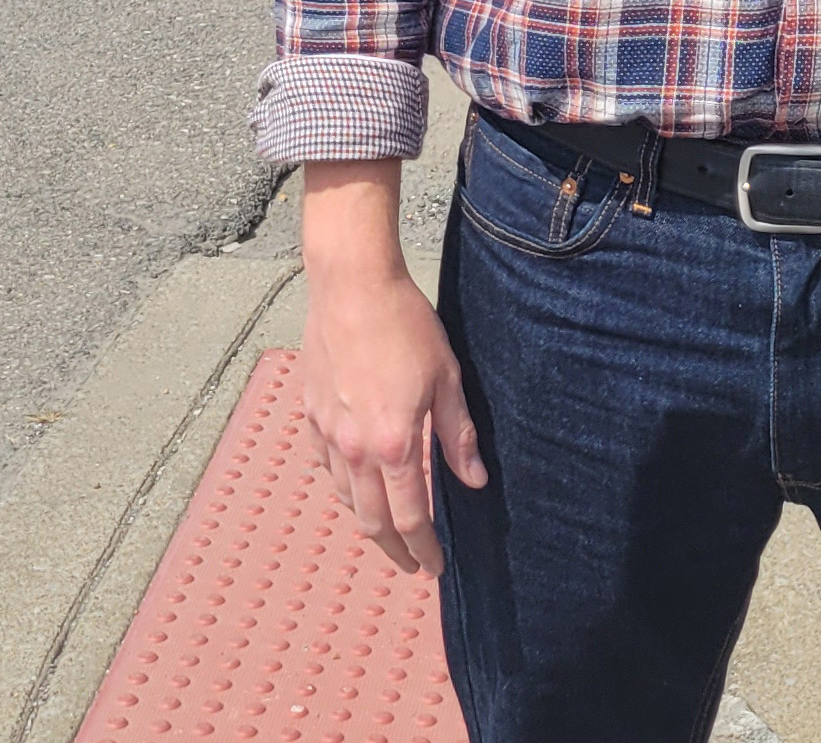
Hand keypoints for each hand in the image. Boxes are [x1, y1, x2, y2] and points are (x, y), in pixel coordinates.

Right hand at [300, 160, 485, 575]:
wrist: (353, 287)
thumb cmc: (406, 325)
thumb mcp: (447, 377)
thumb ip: (458, 434)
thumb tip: (474, 480)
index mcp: (394, 444)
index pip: (411, 516)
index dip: (424, 548)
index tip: (435, 567)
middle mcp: (355, 449)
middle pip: (373, 520)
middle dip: (395, 550)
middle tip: (412, 565)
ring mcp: (328, 434)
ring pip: (346, 499)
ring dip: (368, 524)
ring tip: (389, 534)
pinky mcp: (312, 415)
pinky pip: (326, 469)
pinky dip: (343, 490)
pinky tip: (355, 489)